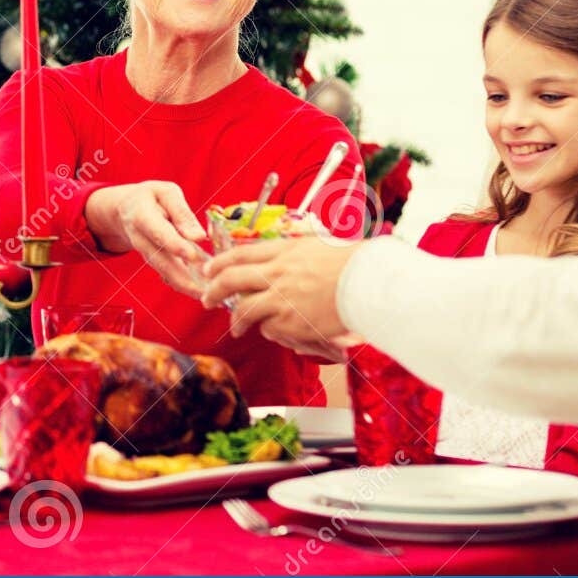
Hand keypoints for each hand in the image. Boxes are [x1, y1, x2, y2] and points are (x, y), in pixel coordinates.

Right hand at [85, 182, 209, 297]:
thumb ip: (181, 213)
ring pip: (166, 273)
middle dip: (184, 279)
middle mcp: (140, 239)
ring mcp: (146, 254)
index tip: (192, 255)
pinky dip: (186, 285)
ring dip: (187, 286)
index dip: (174, 245)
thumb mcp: (166, 193)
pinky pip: (170, 276)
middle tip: (206, 289)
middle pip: (161, 262)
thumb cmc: (150, 198)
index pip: (158, 232)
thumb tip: (199, 237)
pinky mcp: (155, 263)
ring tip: (210, 295)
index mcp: (141, 216)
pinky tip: (205, 292)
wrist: (125, 210)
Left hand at [200, 237, 360, 358]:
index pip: (240, 254)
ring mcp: (281, 298)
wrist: (370, 283)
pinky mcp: (289, 322)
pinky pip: (270, 329)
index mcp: (283, 251)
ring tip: (236, 328)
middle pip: (231, 280)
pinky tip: (279, 330)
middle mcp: (276, 273)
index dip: (220, 263)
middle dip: (213, 290)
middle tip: (206, 299)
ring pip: (244, 310)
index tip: (209, 270)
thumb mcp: (318, 247)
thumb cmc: (354, 264)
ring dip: (237, 321)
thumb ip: (293, 255)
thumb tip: (278, 263)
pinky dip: (271, 330)